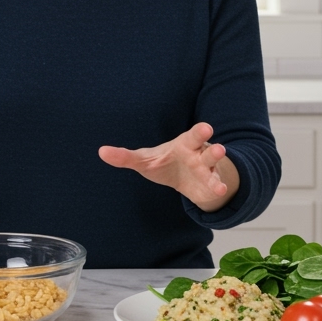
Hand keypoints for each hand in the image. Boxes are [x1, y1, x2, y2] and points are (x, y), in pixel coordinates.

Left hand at [98, 122, 239, 211]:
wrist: (184, 178)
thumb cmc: (164, 162)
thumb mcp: (145, 160)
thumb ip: (125, 157)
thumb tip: (101, 152)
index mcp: (185, 144)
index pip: (193, 135)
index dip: (199, 131)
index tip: (206, 128)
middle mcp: (199, 154)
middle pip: (207, 148)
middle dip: (212, 147)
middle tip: (216, 145)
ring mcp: (207, 169)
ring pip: (213, 167)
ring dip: (216, 172)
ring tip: (220, 180)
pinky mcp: (209, 184)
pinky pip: (215, 185)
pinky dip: (217, 188)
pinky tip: (219, 191)